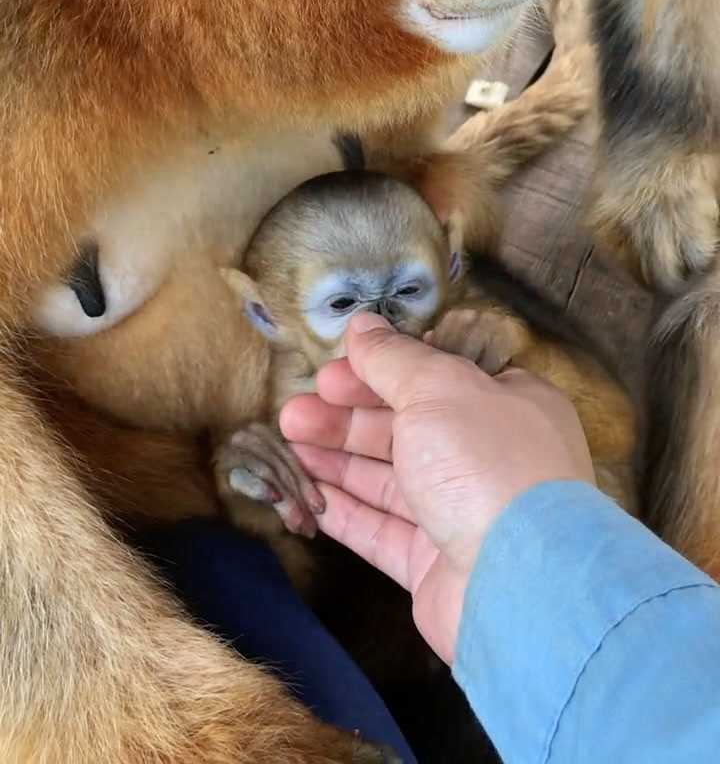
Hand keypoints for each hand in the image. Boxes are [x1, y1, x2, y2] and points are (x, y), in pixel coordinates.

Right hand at [280, 312, 594, 663]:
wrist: (518, 582)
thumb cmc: (484, 463)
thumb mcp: (437, 388)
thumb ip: (393, 358)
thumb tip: (362, 325)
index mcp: (507, 404)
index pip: (435, 379)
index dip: (379, 372)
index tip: (329, 373)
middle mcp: (488, 457)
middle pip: (406, 427)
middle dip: (346, 417)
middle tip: (293, 410)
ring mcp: (462, 513)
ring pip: (389, 478)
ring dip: (337, 457)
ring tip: (287, 442)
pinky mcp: (435, 565)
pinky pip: (381, 528)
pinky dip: (343, 508)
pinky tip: (304, 491)